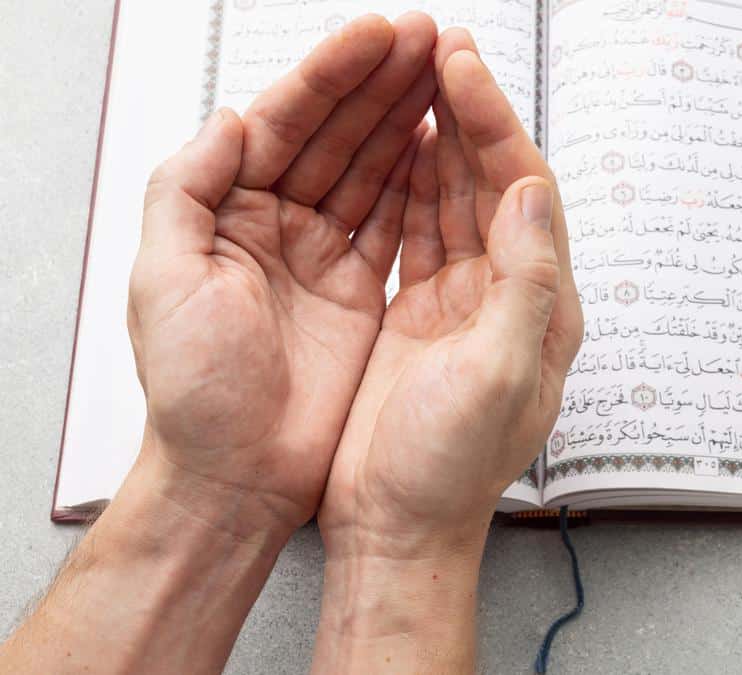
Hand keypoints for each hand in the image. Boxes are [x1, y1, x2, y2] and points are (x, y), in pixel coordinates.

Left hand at [126, 13, 436, 534]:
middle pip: (335, 134)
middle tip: (429, 39)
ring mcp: (322, 256)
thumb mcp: (165, 281)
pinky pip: (393, 220)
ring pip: (371, 168)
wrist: (238, 477)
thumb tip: (232, 118)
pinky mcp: (362, 291)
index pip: (285, 122)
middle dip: (381, 82)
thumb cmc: (196, 392)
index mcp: (225, 212)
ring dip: (406, 118)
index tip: (380, 36)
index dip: (332, 74)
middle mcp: (276, 224)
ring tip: (445, 71)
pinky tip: (440, 143)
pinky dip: (418, 180)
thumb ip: (186, 189)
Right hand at [311, 31, 582, 670]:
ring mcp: (465, 301)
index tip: (462, 68)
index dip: (495, 125)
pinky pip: (419, 230)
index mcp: (542, 306)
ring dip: (440, 138)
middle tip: (441, 49)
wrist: (397, 526)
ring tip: (419, 78)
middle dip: (471, 115)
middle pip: (493, 183)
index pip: (525, 191)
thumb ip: (526, 281)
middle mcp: (510, 296)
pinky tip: (396, 147)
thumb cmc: (449, 469)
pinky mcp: (421, 313)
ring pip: (455, 199)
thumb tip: (535, 192)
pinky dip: (408, 184)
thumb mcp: (500, 375)